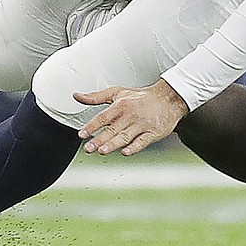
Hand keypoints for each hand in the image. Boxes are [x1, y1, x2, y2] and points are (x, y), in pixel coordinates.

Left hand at [74, 80, 189, 155]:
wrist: (169, 98)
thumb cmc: (141, 97)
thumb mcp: (118, 93)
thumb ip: (96, 97)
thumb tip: (76, 96)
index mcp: (121, 105)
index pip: (103, 117)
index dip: (92, 126)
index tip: (82, 134)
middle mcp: (131, 115)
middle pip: (113, 129)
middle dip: (99, 139)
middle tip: (88, 148)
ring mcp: (142, 124)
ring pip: (125, 136)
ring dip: (113, 144)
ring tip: (102, 151)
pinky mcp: (153, 132)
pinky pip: (143, 141)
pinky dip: (134, 147)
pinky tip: (126, 152)